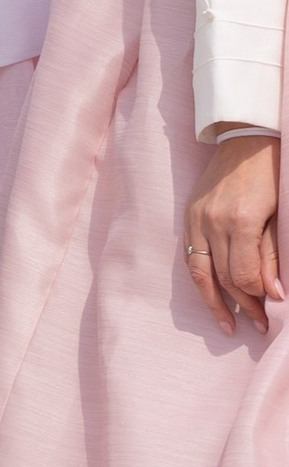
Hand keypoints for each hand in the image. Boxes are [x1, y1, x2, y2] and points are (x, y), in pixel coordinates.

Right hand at [185, 134, 280, 333]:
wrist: (244, 141)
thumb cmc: (271, 177)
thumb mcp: (279, 216)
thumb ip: (272, 256)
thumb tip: (272, 294)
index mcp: (239, 222)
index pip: (242, 275)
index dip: (257, 299)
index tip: (272, 312)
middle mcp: (211, 223)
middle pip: (221, 277)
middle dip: (241, 305)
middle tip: (258, 325)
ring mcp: (196, 219)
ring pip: (199, 271)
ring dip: (213, 301)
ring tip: (225, 324)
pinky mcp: (189, 215)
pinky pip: (190, 255)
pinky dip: (200, 278)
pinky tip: (210, 293)